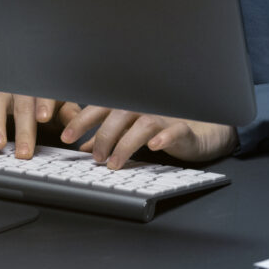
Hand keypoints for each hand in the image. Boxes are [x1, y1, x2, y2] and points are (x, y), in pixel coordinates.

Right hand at [0, 90, 80, 158]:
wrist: (26, 88)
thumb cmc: (44, 101)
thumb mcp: (60, 107)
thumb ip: (69, 114)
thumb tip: (78, 124)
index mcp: (41, 88)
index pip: (44, 94)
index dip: (44, 104)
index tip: (44, 117)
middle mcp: (20, 88)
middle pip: (21, 105)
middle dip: (23, 128)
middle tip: (24, 151)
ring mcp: (0, 93)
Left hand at [61, 106, 237, 169]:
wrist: (202, 130)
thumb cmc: (165, 127)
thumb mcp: (133, 132)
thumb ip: (111, 136)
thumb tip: (86, 146)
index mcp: (131, 105)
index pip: (103, 106)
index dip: (83, 119)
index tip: (66, 136)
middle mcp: (146, 106)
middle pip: (120, 113)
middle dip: (103, 134)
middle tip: (95, 158)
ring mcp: (166, 116)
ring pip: (143, 123)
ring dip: (126, 143)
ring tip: (114, 163)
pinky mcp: (183, 129)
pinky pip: (174, 130)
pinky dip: (163, 137)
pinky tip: (153, 146)